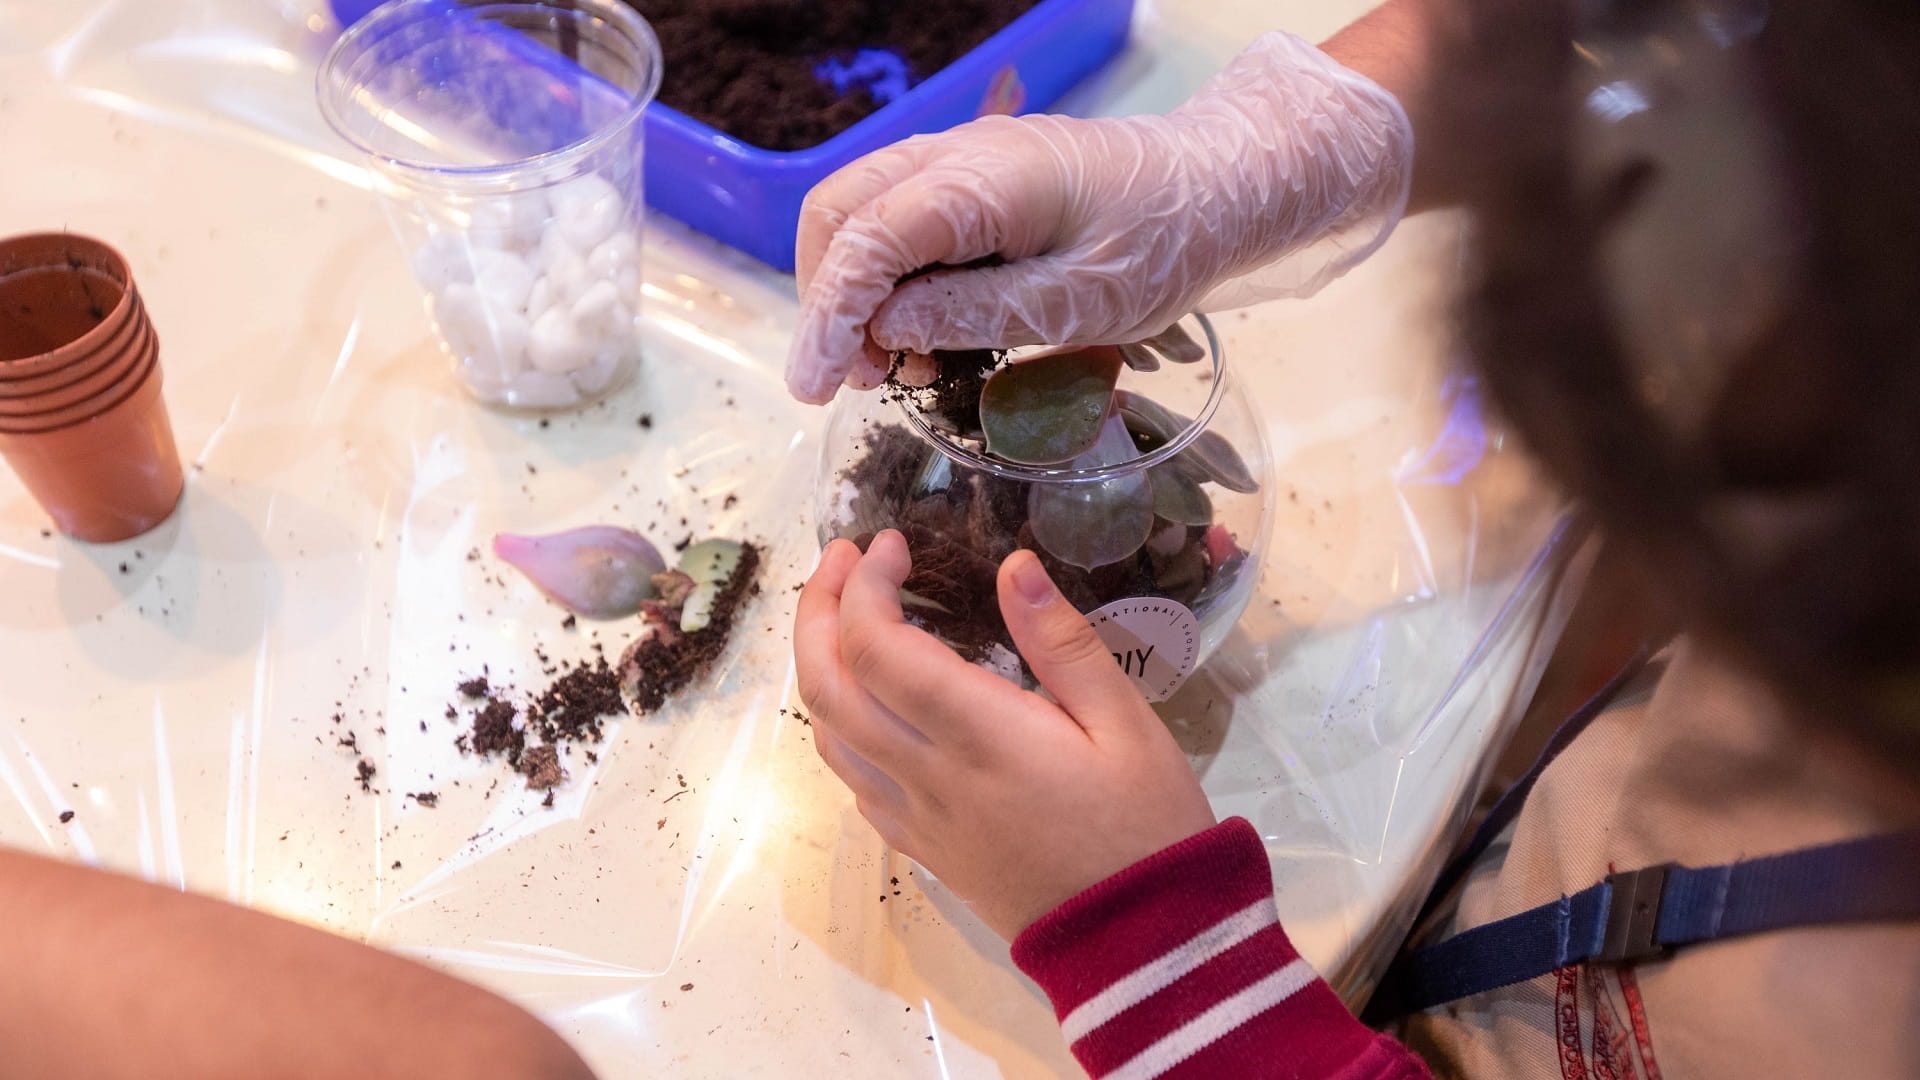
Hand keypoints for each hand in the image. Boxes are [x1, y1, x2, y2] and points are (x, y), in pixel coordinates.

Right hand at [785, 31, 1413, 402]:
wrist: (1220, 186)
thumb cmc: (1164, 246)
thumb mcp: (1078, 305)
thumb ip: (975, 313)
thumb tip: (886, 329)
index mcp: (983, 181)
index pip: (866, 241)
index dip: (829, 317)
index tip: (815, 388)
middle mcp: (957, 155)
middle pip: (840, 212)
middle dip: (826, 300)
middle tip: (853, 382)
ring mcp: (961, 159)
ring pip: (861, 210)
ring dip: (852, 289)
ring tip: (887, 367)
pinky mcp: (975, 180)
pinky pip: (900, 216)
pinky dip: (887, 276)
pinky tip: (919, 334)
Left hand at [793, 531, 1217, 938]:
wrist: (1140, 945)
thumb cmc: (1147, 825)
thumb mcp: (1126, 722)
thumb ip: (1062, 641)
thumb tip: (1012, 564)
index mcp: (978, 736)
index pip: (876, 648)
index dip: (866, 586)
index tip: (892, 543)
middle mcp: (927, 777)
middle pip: (827, 687)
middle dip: (818, 611)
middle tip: (845, 561)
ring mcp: (916, 819)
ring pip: (827, 737)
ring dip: (818, 665)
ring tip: (844, 616)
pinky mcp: (923, 848)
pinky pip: (853, 781)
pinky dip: (841, 726)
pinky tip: (873, 701)